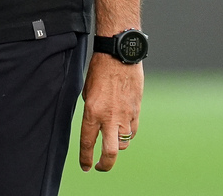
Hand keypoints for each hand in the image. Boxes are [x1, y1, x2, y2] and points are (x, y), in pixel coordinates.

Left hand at [79, 52, 143, 171]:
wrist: (119, 54)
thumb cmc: (100, 69)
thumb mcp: (87, 90)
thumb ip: (91, 110)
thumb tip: (95, 124)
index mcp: (92, 111)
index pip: (87, 142)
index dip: (85, 158)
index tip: (85, 167)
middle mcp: (109, 117)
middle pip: (110, 153)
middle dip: (104, 165)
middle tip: (100, 167)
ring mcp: (125, 116)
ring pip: (123, 144)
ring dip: (117, 146)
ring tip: (111, 141)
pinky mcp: (136, 111)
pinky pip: (132, 131)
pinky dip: (127, 134)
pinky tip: (122, 130)